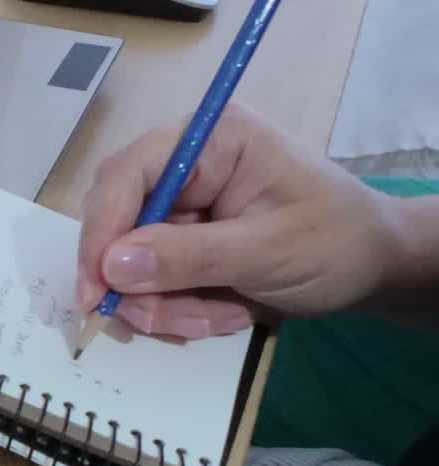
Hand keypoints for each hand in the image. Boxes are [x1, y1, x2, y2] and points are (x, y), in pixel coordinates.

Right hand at [76, 103, 406, 337]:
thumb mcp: (268, 251)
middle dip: (138, 283)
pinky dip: (176, 308)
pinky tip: (222, 313)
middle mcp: (184, 165)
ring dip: (164, 304)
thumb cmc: (336, 243)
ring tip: (222, 318)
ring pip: (127, 263)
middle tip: (167, 323)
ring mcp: (179, 205)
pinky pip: (148, 282)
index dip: (101, 232)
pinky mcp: (179, 240)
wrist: (373, 268)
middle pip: (116, 222)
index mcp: (210, 140)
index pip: (127, 175)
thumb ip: (189, 256)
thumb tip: (111, 267)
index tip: (94, 292)